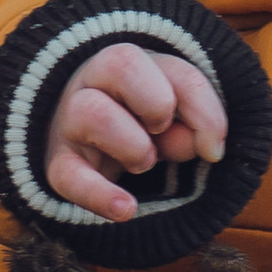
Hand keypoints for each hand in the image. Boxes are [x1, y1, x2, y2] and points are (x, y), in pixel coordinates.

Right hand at [42, 42, 228, 222]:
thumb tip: (207, 146)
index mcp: (129, 62)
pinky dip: (100, 195)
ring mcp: (70, 120)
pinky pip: (70, 177)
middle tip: (162, 132)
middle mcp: (93, 81)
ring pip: (93, 113)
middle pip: (121, 63)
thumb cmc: (135, 119)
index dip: (203, 109)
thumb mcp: (168, 115)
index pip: (174, 69)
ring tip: (142, 162)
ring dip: (134, 145)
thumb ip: (191, 123)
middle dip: (158, 103)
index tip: (213, 146)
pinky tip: (126, 209)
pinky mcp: (58, 162)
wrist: (77, 137)